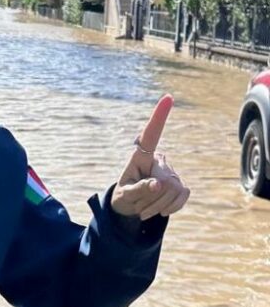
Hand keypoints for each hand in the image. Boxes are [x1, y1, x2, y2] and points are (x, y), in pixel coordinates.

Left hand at [111, 94, 189, 220]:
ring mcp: (172, 172)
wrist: (132, 208)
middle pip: (164, 181)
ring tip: (144, 206)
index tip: (168, 98)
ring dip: (157, 206)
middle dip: (150, 199)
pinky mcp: (181, 185)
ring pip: (173, 191)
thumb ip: (137, 190)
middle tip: (138, 204)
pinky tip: (160, 208)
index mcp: (140, 157)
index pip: (151, 135)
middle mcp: (158, 160)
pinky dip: (170, 207)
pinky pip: (183, 196)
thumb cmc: (124, 196)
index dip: (159, 116)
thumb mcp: (124, 195)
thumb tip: (158, 185)